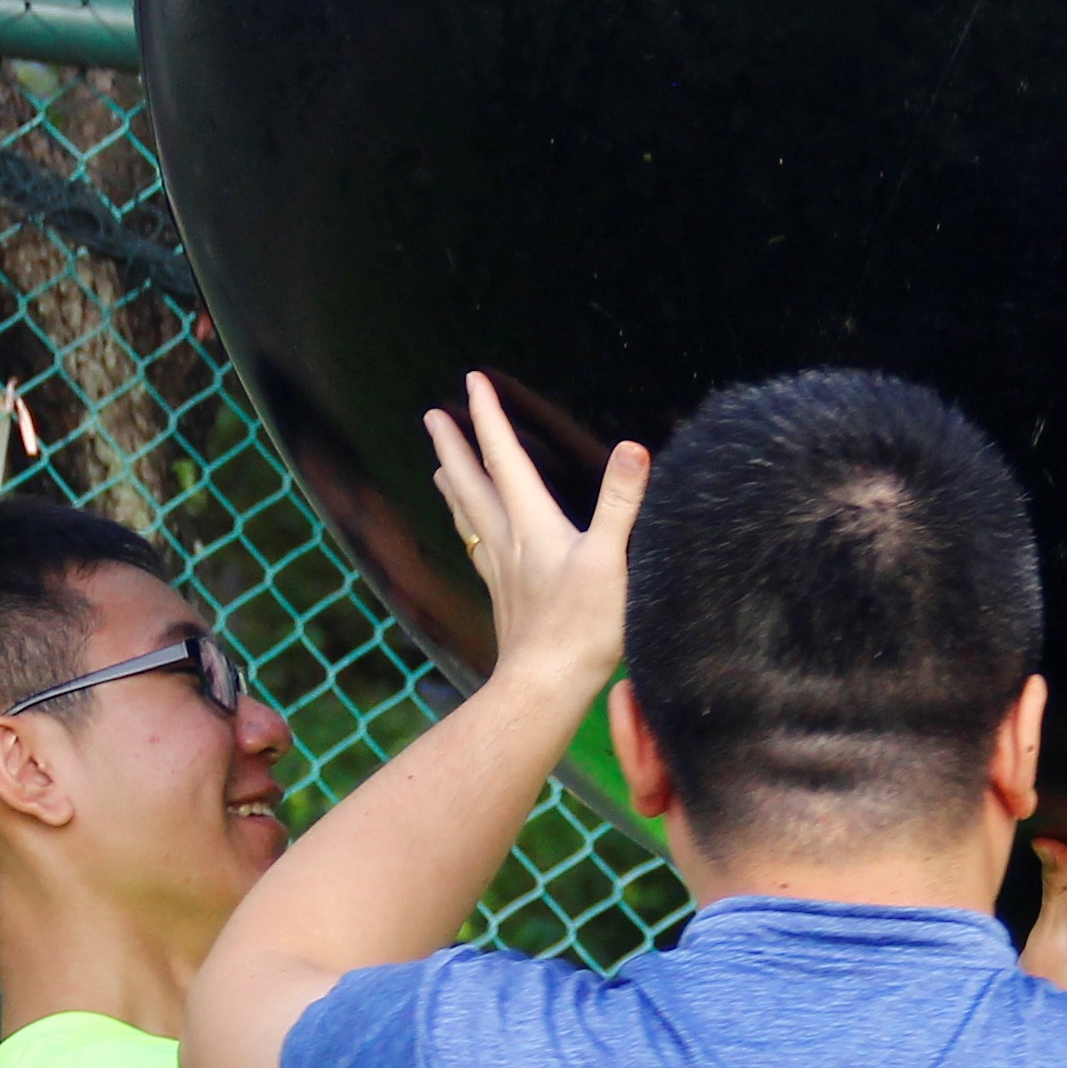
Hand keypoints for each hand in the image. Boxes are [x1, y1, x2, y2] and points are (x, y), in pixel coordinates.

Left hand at [425, 370, 645, 696]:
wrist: (545, 686)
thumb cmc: (581, 627)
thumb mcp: (610, 560)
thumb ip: (620, 503)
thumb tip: (634, 449)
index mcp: (530, 524)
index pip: (504, 457)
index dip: (488, 417)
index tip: (473, 381)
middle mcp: (507, 541)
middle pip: (472, 483)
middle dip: (454, 446)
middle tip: (432, 416)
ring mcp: (501, 571)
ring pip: (468, 516)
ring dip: (454, 486)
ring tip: (439, 468)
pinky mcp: (504, 597)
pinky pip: (477, 548)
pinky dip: (469, 528)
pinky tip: (474, 537)